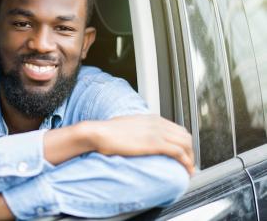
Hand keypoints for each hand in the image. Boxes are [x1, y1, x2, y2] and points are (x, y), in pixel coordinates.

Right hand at [80, 115, 194, 174]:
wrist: (99, 133)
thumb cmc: (107, 132)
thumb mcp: (127, 126)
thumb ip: (137, 130)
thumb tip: (137, 138)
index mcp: (152, 119)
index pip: (177, 129)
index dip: (184, 143)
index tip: (183, 154)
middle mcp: (157, 123)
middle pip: (185, 136)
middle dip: (190, 151)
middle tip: (188, 164)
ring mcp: (157, 132)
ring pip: (186, 144)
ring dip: (191, 158)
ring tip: (188, 170)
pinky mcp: (154, 143)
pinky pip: (179, 152)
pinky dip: (186, 162)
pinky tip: (186, 170)